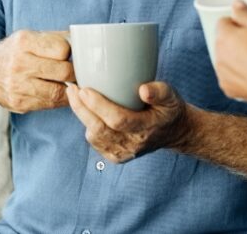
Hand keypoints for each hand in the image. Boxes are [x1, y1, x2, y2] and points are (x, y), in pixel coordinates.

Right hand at [0, 29, 74, 112]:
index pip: (62, 48)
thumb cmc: (13, 54)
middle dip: (73, 73)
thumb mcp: (28, 38)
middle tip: (77, 73)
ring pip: (59, 91)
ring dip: (69, 89)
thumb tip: (83, 40)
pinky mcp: (19, 103)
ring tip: (71, 84)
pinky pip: (49, 104)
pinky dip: (60, 100)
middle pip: (63, 71)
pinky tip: (60, 94)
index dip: (71, 53)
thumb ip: (54, 38)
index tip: (71, 56)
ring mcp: (18, 85)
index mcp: (24, 41)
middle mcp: (19, 63)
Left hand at [65, 81, 189, 162]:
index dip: (99, 106)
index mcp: (146, 129)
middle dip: (82, 109)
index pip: (118, 120)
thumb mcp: (171, 96)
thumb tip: (143, 90)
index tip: (85, 89)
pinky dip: (87, 125)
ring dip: (81, 116)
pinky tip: (84, 110)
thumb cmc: (168, 110)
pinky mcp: (116, 156)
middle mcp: (133, 144)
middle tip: (73, 90)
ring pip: (94, 137)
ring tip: (75, 96)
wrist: (173, 132)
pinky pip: (95, 142)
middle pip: (100, 130)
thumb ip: (159, 91)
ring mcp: (124, 153)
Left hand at [215, 1, 246, 111]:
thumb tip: (235, 4)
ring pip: (225, 58)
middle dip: (234, 38)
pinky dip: (238, 73)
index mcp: (224, 36)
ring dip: (234, 55)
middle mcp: (218, 55)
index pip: (223, 22)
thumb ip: (245, 13)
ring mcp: (222, 74)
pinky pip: (230, 75)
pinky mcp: (228, 88)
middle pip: (222, 40)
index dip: (235, 21)